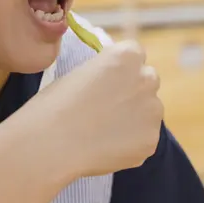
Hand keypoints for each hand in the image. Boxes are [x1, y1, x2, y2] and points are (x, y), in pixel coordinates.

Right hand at [31, 40, 163, 180]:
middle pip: (148, 81)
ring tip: (104, 132)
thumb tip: (114, 81)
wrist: (50, 144)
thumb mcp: (80, 72)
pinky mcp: (152, 139)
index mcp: (127, 55)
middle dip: (134, 91)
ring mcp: (153, 110)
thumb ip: (106, 71)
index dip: (122, 69)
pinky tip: (107, 147)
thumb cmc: (54, 105)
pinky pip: (145, 137)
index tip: (108, 82)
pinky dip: (132, 143)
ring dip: (135, 117)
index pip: (136, 54)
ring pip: (149, 111)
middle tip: (108, 108)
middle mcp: (147, 78)